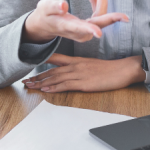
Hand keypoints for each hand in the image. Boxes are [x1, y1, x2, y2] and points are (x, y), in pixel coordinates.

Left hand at [22, 54, 144, 91]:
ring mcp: (79, 74)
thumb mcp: (92, 65)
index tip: (31, 67)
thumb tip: (72, 72)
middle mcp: (76, 65)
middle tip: (25, 80)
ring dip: (42, 82)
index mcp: (77, 60)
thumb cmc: (110, 69)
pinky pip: (66, 85)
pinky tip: (46, 90)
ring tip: (30, 86)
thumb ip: (81, 67)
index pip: (56, 59)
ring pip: (56, 77)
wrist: (123, 69)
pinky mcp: (84, 83)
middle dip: (37, 76)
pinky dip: (54, 87)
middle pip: (52, 70)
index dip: (42, 63)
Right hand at [23, 0, 127, 43]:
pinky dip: (96, 2)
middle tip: (125, 17)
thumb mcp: (44, 7)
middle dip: (112, 18)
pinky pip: (97, 15)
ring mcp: (84, 30)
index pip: (79, 28)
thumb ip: (53, 6)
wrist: (44, 25)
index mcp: (67, 27)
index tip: (99, 33)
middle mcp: (78, 31)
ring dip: (102, 0)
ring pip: (100, 17)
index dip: (90, 29)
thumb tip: (64, 5)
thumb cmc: (44, 15)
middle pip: (98, 24)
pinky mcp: (87, 26)